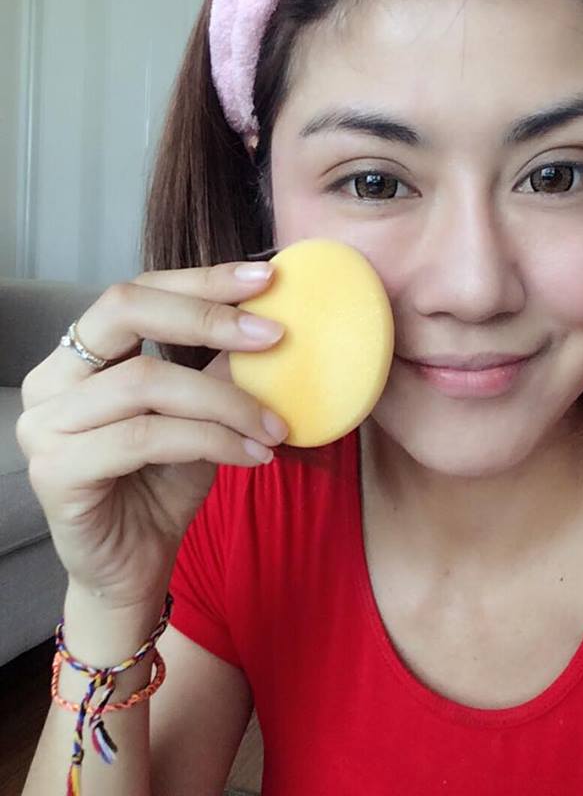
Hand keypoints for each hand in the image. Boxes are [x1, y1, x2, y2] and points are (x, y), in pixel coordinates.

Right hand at [15, 262, 286, 610]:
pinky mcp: (55, 470)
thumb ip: (217, 367)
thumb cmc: (162, 486)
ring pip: (147, 382)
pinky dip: (212, 441)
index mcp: (80, 356)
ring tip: (274, 426)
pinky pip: (146, 437)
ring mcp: (45, 424)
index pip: (137, 293)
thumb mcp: (200, 415)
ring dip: (225, 401)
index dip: (201, 280)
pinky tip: (253, 457)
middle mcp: (52, 380)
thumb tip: (268, 316)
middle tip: (273, 336)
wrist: (133, 568)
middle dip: (208, 316)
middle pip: (124, 310)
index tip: (266, 278)